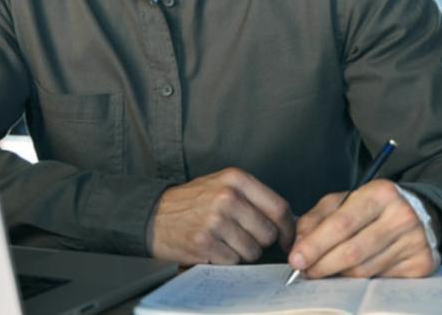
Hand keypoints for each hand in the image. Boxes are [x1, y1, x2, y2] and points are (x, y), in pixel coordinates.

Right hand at [148, 167, 295, 264]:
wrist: (153, 215)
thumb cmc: (191, 202)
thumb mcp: (222, 185)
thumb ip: (253, 198)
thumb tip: (288, 221)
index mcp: (236, 179)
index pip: (278, 207)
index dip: (287, 228)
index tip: (286, 238)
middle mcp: (227, 197)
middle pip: (268, 233)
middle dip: (260, 242)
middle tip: (242, 238)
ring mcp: (216, 220)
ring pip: (252, 251)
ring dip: (242, 253)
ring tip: (224, 241)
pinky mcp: (205, 242)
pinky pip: (233, 261)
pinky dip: (225, 260)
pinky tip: (213, 248)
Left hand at [288, 180, 436, 278]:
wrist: (421, 214)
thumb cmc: (375, 207)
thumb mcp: (346, 201)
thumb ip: (318, 218)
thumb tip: (299, 244)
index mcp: (380, 194)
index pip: (341, 224)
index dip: (316, 245)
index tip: (296, 259)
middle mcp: (401, 217)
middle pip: (353, 251)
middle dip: (322, 265)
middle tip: (304, 272)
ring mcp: (414, 242)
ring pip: (364, 270)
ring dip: (338, 275)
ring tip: (324, 272)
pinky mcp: (422, 264)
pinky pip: (380, 281)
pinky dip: (360, 282)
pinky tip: (350, 274)